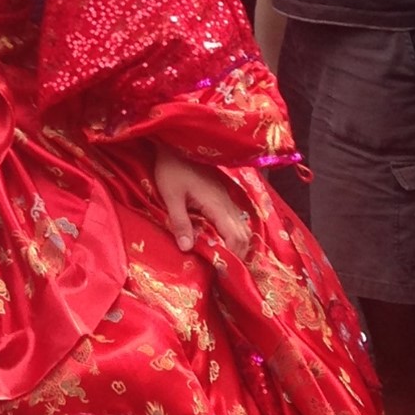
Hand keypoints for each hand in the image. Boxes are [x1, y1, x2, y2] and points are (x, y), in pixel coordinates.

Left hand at [152, 144, 253, 260]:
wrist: (175, 143)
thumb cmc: (171, 168)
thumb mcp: (171, 196)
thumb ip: (179, 221)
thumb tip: (187, 249)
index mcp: (216, 204)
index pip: (234, 237)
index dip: (233, 256)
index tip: (225, 272)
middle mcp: (227, 202)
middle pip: (243, 234)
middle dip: (238, 254)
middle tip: (226, 271)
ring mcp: (227, 197)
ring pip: (242, 226)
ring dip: (238, 243)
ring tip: (226, 258)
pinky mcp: (223, 193)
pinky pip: (236, 217)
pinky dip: (235, 232)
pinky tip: (223, 239)